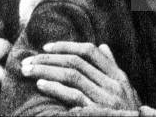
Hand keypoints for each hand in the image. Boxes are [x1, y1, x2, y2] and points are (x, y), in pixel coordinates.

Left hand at [21, 41, 139, 109]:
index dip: (66, 46)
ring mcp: (106, 99)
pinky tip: (41, 85)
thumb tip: (103, 46)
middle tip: (27, 60)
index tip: (46, 47)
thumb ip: (113, 68)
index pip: (90, 52)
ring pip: (71, 75)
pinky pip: (73, 96)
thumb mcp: (126, 91)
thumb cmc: (128, 114)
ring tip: (28, 70)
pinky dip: (55, 88)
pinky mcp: (97, 112)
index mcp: (119, 77)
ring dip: (46, 71)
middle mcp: (113, 85)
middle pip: (76, 62)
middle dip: (48, 59)